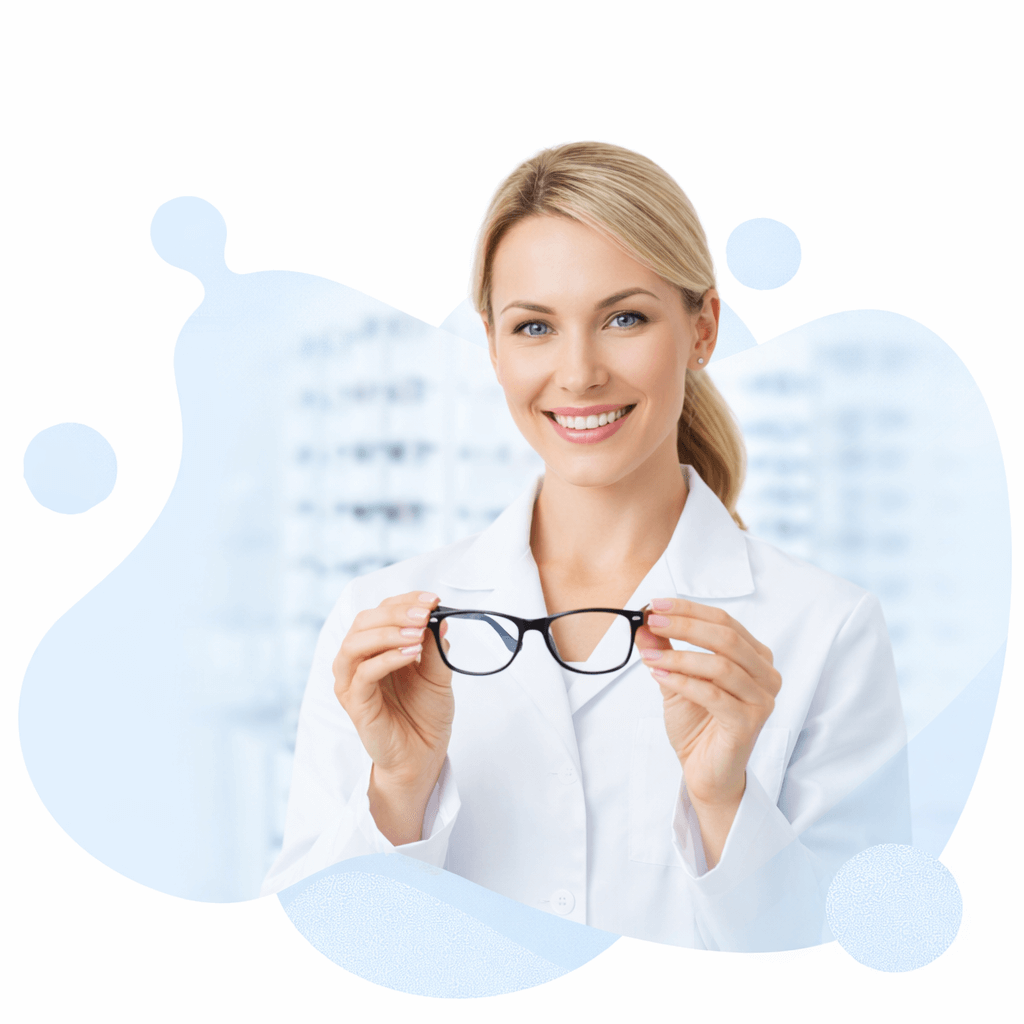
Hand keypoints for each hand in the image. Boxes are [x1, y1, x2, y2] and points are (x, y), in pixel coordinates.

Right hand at [332, 591, 452, 844]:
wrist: (423, 754)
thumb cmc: (425, 714)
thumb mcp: (438, 675)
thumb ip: (436, 648)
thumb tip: (441, 617)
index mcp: (376, 648)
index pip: (381, 611)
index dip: (404, 601)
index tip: (432, 599)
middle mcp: (358, 660)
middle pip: (364, 622)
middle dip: (396, 612)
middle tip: (424, 613)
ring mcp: (352, 682)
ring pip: (355, 644)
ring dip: (388, 633)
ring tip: (417, 633)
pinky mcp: (355, 703)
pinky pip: (363, 674)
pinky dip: (387, 659)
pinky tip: (411, 655)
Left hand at [635, 598, 781, 867]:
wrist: (704, 771)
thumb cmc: (697, 723)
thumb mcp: (675, 678)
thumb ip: (664, 650)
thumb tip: (645, 623)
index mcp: (755, 657)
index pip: (724, 622)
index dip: (689, 610)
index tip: (656, 604)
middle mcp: (766, 675)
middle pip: (726, 638)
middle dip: (685, 626)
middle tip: (653, 622)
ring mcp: (761, 700)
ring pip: (721, 666)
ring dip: (680, 657)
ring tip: (650, 657)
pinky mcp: (749, 724)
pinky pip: (714, 695)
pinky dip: (683, 682)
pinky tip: (659, 677)